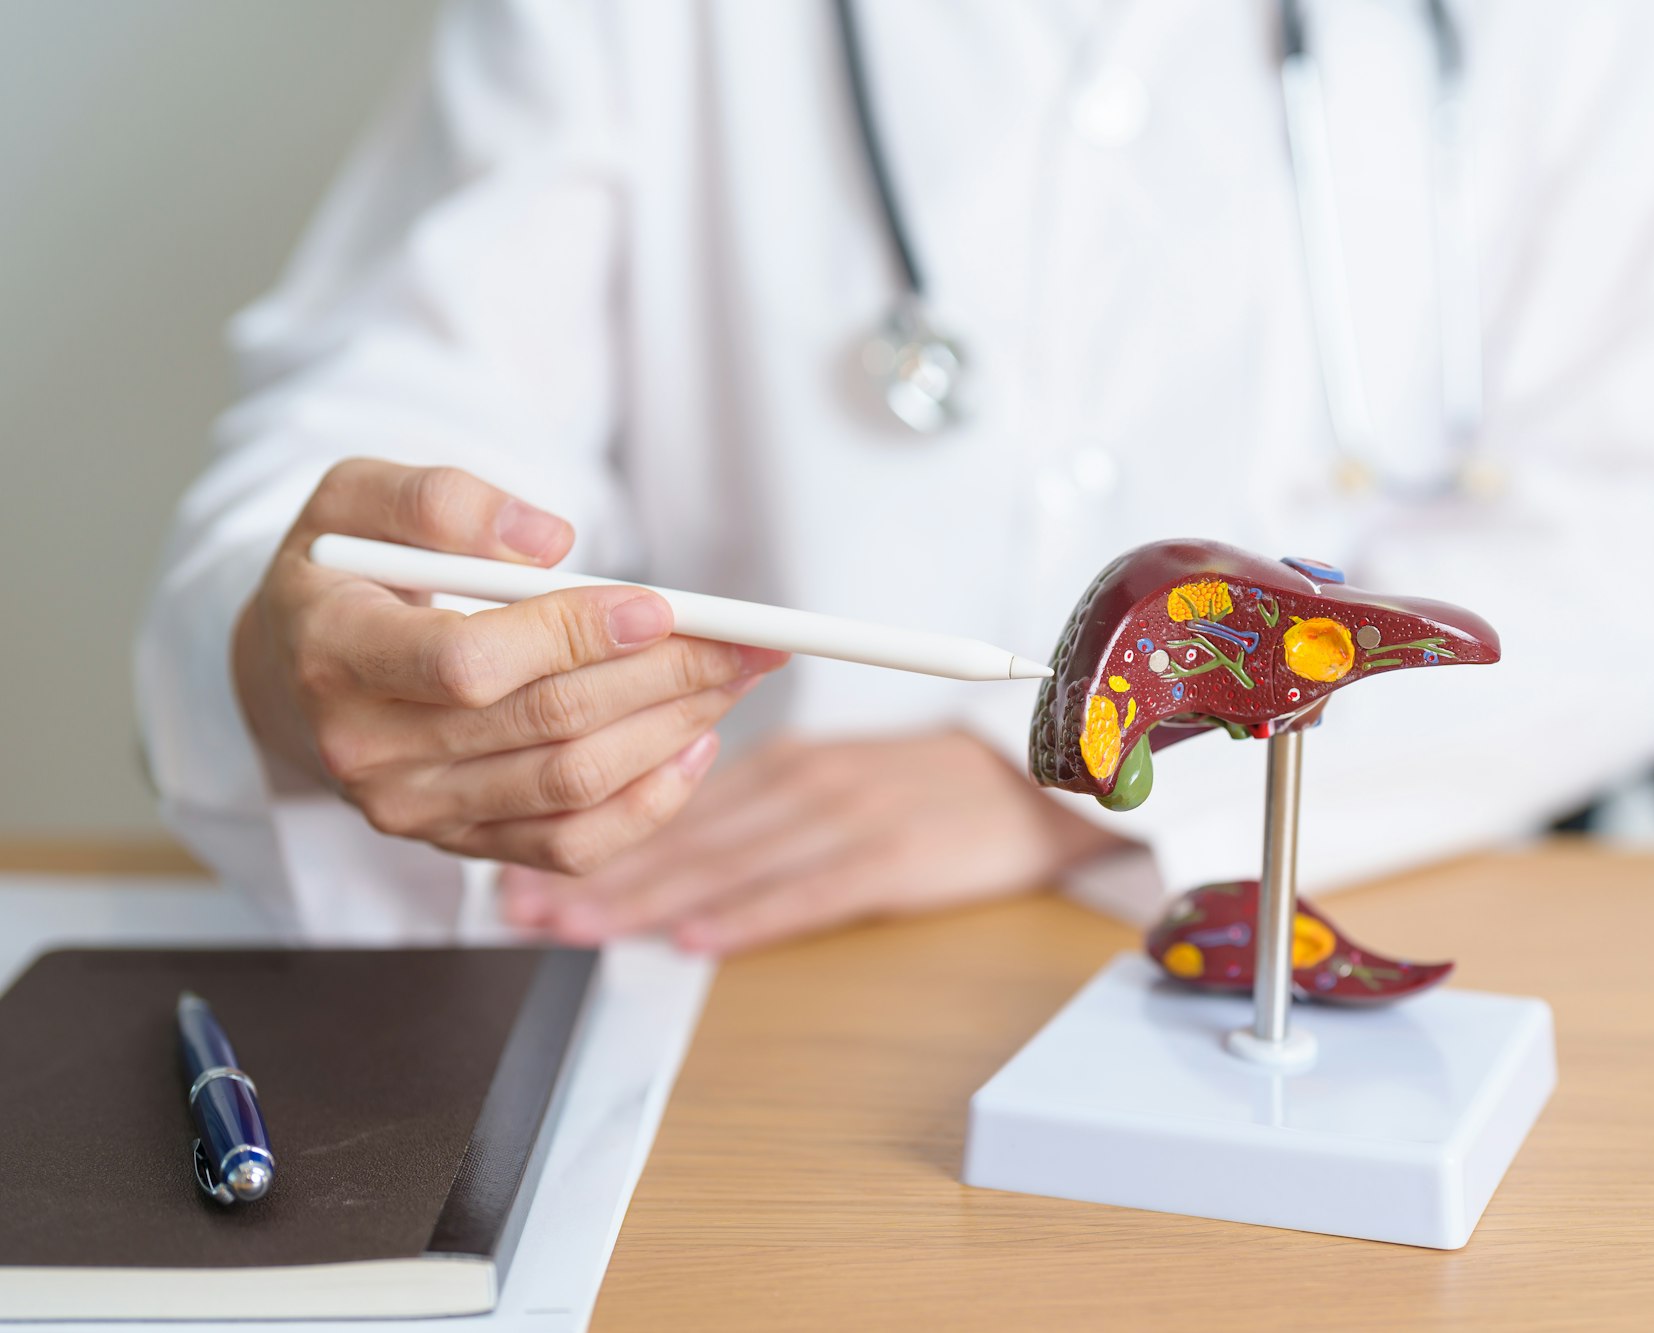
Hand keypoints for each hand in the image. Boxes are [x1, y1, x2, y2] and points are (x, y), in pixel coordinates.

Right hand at [231, 458, 786, 873]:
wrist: (288, 670)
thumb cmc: (342, 571)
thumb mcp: (356, 498)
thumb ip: (439, 499)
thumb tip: (548, 541)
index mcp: (335, 653)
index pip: (471, 663)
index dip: (574, 636)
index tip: (662, 606)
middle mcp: (368, 750)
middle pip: (546, 726)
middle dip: (665, 678)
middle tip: (748, 639)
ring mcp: (415, 811)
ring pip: (573, 786)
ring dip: (673, 729)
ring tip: (736, 677)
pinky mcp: (459, 845)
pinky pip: (571, 845)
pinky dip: (649, 802)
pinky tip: (695, 744)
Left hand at [497, 729, 1133, 952]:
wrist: (1045, 788)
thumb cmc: (936, 789)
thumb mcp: (843, 777)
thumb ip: (760, 803)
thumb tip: (664, 846)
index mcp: (788, 758)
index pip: (670, 801)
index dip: (592, 834)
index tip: (523, 865)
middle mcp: (806, 778)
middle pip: (682, 832)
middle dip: (593, 871)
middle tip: (522, 907)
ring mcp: (848, 814)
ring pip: (726, 858)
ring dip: (644, 896)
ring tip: (576, 928)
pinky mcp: (893, 855)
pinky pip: (808, 888)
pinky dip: (748, 913)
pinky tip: (697, 937)